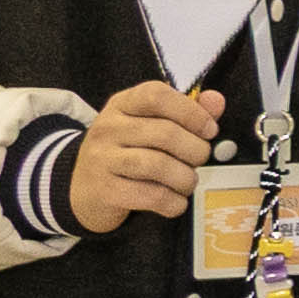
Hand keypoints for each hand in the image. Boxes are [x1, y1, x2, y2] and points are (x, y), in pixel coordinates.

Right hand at [65, 78, 227, 236]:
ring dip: (185, 178)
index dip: (192, 112)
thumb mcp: (150, 124)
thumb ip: (187, 111)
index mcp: (122, 104)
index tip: (209, 130)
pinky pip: (150, 195)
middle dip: (196, 151)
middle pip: (165, 134)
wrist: (82, 188)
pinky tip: (176, 201)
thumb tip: (216, 100)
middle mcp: (108, 128)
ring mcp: (102, 159)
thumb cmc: (128, 151)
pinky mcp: (104, 190)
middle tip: (200, 160)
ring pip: (158, 165)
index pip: (157, 95)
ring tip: (188, 182)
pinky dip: (173, 202)